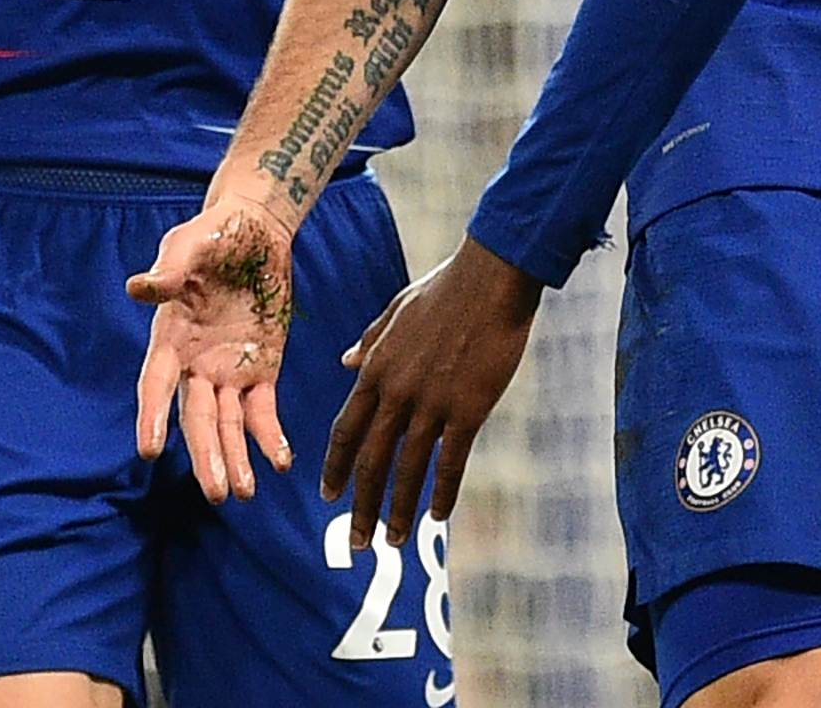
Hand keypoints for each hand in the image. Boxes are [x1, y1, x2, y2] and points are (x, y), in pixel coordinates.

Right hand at [129, 197, 302, 503]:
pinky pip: (263, 410)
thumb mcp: (189, 243)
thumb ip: (170, 269)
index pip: (155, 383)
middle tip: (216, 492)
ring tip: (243, 492)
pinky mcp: (261, 369)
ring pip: (228, 424)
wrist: (254, 229)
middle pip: (196, 418)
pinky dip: (269, 436)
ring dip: (235, 458)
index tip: (149, 449)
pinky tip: (279, 461)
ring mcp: (228, 371)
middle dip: (205, 455)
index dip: (150, 415)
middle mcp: (195, 364)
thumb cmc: (213, 235)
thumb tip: (139, 286)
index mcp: (170, 338)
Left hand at [325, 236, 545, 545]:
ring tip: (390, 542)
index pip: (346, 430)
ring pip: (407, 469)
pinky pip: (451, 461)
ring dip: (396, 510)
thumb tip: (344, 360)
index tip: (329, 496)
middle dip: (360, 505)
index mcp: (376, 368)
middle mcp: (397, 392)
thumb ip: (369, 340)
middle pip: (370, 461)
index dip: (335, 467)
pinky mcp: (468, 408)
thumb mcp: (395, 310)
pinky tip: (438, 515)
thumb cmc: (446, 288)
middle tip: (354, 542)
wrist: (491, 278)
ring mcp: (431, 402)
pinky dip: (442, 492)